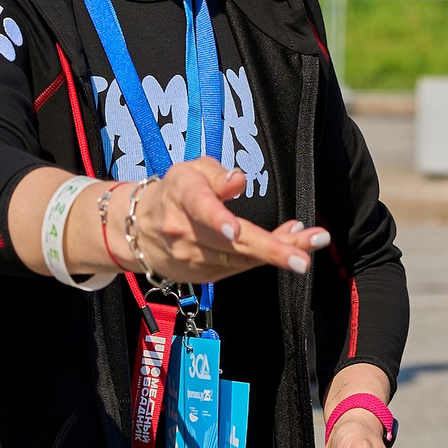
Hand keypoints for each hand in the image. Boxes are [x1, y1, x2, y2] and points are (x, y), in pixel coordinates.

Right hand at [128, 157, 326, 284]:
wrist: (136, 231)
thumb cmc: (174, 193)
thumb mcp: (192, 171)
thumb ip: (217, 174)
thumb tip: (238, 180)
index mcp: (181, 195)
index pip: (199, 208)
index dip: (217, 219)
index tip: (235, 230)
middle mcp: (184, 230)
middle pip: (232, 243)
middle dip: (273, 247)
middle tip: (308, 249)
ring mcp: (191, 258)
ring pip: (241, 259)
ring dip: (279, 252)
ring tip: (311, 240)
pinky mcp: (201, 275)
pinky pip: (239, 268)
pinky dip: (264, 258)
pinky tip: (287, 246)